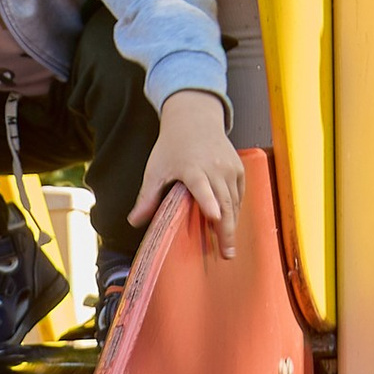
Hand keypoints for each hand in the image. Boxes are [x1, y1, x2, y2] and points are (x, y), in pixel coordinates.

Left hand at [131, 91, 242, 254]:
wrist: (195, 120)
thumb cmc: (172, 146)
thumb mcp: (156, 169)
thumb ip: (147, 197)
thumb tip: (134, 222)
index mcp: (193, 168)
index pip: (202, 188)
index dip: (209, 203)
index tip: (214, 218)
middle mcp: (215, 168)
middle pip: (224, 203)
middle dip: (226, 229)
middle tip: (227, 253)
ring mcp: (230, 169)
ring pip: (234, 202)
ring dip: (232, 224)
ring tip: (227, 246)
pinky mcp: (239, 170)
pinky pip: (239, 196)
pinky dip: (235, 211)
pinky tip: (229, 225)